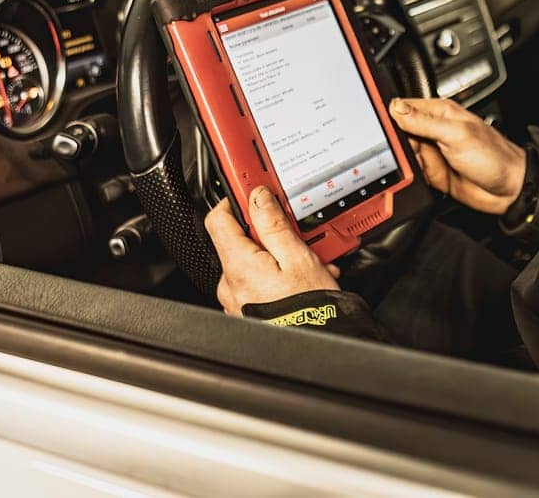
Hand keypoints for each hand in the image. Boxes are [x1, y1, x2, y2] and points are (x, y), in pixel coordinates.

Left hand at [204, 188, 339, 316]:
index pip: (219, 219)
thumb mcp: (297, 256)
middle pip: (241, 241)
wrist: (319, 347)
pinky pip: (258, 284)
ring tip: (310, 263)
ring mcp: (237, 301)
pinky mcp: (247, 311)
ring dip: (279, 257)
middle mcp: (230, 285)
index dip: (235, 200)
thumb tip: (258, 197)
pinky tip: (303, 280)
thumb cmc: (309, 309)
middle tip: (297, 236)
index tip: (252, 191)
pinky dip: (278, 277)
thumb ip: (273, 224)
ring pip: (253, 263)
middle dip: (270, 234)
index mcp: (238, 265)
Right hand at [387, 97, 525, 214]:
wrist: (509, 190)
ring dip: (400, 159)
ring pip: (402, 153)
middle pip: (399, 131)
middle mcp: (433, 131)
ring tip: (406, 163)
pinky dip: (407, 175)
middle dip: (393, 141)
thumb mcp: (456, 134)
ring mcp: (432, 152)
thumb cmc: (494, 156)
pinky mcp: (431, 172)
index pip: (405, 107)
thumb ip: (424, 121)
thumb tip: (396, 108)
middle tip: (392, 150)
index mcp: (440, 113)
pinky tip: (410, 176)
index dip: (389, 113)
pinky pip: (410, 172)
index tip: (375, 122)